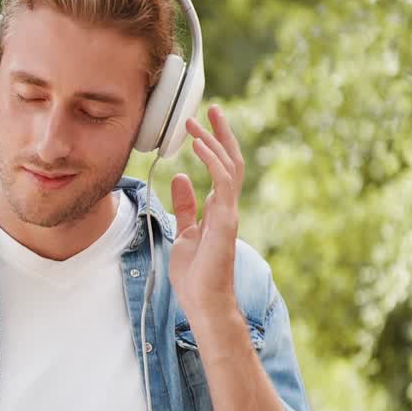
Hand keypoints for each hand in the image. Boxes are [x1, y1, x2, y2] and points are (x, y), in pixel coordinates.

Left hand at [169, 105, 243, 318]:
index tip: (202, 123)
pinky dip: (212, 161)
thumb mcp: (184, 233)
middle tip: (210, 108)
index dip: (214, 144)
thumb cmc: (195, 275)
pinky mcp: (225, 222)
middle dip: (221, 133)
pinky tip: (199, 146)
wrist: (203, 302)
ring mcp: (229, 213)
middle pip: (230, 160)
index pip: (222, 168)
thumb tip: (181, 178)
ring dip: (213, 141)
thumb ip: (185, 206)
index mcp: (218, 209)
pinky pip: (222, 184)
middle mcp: (227, 207)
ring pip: (228, 167)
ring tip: (196, 121)